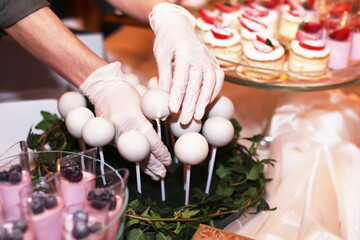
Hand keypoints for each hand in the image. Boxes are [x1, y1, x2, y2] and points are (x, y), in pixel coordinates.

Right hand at [80, 62, 171, 179]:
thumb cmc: (127, 94)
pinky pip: (123, 150)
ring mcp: (113, 134)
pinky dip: (133, 157)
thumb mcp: (144, 105)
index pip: (151, 142)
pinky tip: (142, 165)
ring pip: (131, 155)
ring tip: (154, 175)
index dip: (161, 154)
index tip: (168, 161)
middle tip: (163, 175)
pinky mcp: (107, 138)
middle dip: (153, 167)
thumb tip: (163, 138)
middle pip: (141, 154)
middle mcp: (123, 129)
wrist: (104, 89)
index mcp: (135, 119)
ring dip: (144, 166)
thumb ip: (152, 121)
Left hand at [149, 3, 223, 124]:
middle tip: (185, 120)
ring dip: (204, 101)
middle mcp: (200, 56)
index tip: (173, 110)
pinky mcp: (214, 61)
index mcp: (184, 53)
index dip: (178, 97)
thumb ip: (165, 76)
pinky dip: (213, 92)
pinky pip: (218, 79)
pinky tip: (206, 103)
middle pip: (197, 85)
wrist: (178, 24)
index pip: (182, 79)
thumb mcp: (161, 56)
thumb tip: (164, 97)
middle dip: (191, 104)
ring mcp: (209, 59)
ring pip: (210, 83)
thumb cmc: (167, 41)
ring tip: (198, 115)